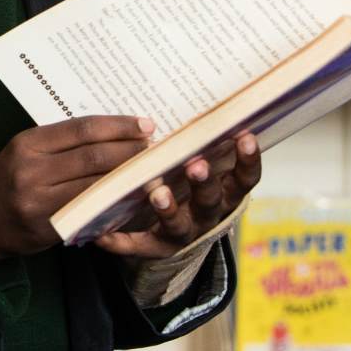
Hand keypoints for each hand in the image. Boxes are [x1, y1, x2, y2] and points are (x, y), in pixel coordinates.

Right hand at [0, 116, 153, 258]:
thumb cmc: (11, 179)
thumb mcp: (27, 152)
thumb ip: (62, 143)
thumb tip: (114, 133)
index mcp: (28, 143)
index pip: (81, 129)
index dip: (118, 126)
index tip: (145, 124)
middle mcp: (31, 170)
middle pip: (93, 155)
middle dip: (131, 151)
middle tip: (155, 148)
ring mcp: (39, 201)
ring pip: (96, 185)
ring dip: (129, 177)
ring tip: (151, 171)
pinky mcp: (49, 226)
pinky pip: (90, 211)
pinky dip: (116, 202)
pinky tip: (133, 197)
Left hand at [94, 132, 261, 259]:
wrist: (170, 231)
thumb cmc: (187, 185)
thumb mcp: (199, 165)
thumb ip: (201, 144)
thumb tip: (203, 103)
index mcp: (223, 194)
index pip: (244, 179)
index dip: (247, 160)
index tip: (244, 136)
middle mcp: (206, 216)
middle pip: (211, 201)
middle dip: (204, 182)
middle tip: (196, 164)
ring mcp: (181, 233)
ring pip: (179, 225)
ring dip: (168, 209)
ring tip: (156, 194)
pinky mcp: (153, 248)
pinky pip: (137, 246)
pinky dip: (121, 241)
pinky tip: (103, 234)